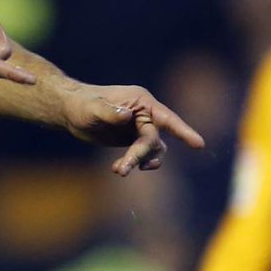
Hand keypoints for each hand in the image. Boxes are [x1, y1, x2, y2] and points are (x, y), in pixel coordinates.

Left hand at [62, 84, 204, 175]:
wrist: (70, 111)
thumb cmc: (81, 105)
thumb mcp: (92, 109)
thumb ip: (109, 111)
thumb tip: (127, 115)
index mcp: (141, 101)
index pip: (167, 118)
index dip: (183, 131)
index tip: (199, 145)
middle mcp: (145, 113)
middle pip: (153, 140)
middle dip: (141, 155)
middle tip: (122, 170)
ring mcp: (140, 127)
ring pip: (152, 150)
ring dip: (139, 161)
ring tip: (119, 170)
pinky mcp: (133, 138)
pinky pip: (143, 155)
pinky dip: (135, 163)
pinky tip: (118, 168)